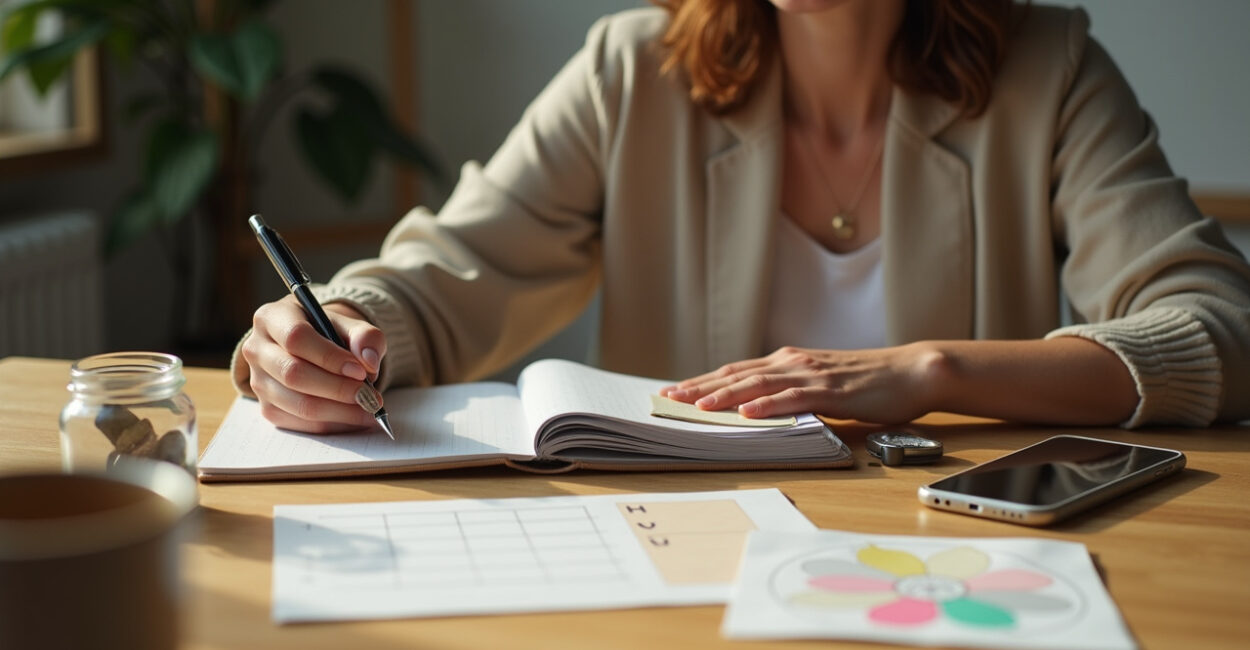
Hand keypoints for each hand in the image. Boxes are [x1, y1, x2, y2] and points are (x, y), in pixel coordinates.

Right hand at [241, 295, 387, 432]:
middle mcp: (257, 349)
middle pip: (293, 374)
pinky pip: (300, 423)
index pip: (296, 338)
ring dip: (340, 411)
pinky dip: (332, 423)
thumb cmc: (330, 333)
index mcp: (272, 317)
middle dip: (338, 389)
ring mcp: (258, 381)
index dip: (329, 357)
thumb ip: (365, 337)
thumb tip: (369, 362)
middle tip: (370, 396)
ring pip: (298, 404)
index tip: (361, 371)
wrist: (313, 348)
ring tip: (369, 408)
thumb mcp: (350, 325)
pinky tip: (355, 417)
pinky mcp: (267, 408)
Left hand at [659, 344, 946, 423]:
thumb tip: (757, 411)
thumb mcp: (818, 386)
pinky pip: (794, 398)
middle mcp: (793, 362)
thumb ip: (789, 393)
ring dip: (725, 395)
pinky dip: (769, 405)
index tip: (672, 392)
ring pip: (759, 384)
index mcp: (788, 362)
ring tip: (697, 406)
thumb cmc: (866, 383)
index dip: (701, 381)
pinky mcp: (831, 390)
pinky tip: (748, 412)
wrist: (910, 372)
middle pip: (737, 375)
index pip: (735, 371)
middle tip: (668, 399)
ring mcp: (811, 375)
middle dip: (700, 388)